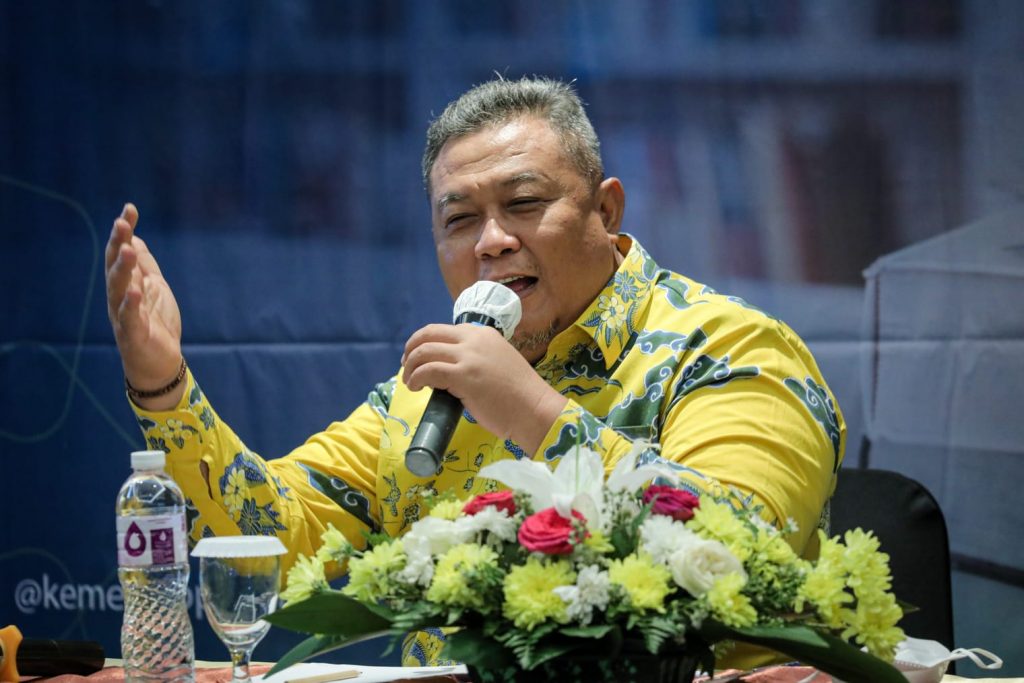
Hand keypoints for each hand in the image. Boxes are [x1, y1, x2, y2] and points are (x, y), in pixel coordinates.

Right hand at [105, 203, 184, 409]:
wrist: (160, 363)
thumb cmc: (155, 324)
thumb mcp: (155, 288)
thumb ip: (145, 266)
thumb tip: (136, 238)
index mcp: (126, 284)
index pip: (122, 253)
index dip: (125, 232)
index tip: (130, 209)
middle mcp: (120, 297)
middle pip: (116, 267)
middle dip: (118, 244)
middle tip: (121, 223)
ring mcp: (123, 316)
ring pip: (119, 290)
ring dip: (123, 269)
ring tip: (128, 249)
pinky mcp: (132, 336)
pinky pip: (130, 318)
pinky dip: (131, 305)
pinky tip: (135, 291)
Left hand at [401, 324, 567, 455]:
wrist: (535, 410)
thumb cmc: (519, 395)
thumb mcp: (498, 362)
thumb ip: (477, 359)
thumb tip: (451, 370)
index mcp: (483, 333)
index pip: (444, 330)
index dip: (425, 342)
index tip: (420, 358)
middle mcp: (474, 339)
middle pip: (428, 334)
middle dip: (412, 349)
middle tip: (407, 366)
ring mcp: (468, 356)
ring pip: (424, 351)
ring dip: (411, 366)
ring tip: (409, 381)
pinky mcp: (462, 376)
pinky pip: (427, 372)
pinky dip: (416, 378)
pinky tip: (416, 387)